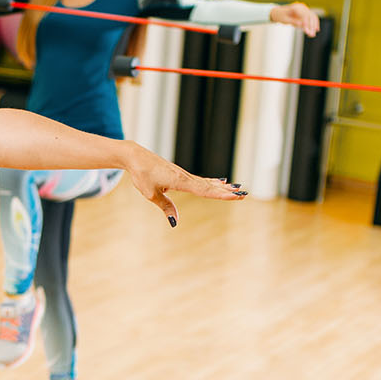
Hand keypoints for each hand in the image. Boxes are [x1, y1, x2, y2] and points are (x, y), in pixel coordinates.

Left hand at [125, 147, 245, 225]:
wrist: (136, 157)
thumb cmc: (142, 175)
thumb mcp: (151, 194)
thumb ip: (165, 206)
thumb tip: (175, 222)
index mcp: (180, 181)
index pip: (204, 190)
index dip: (220, 194)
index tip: (235, 195)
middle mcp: (185, 177)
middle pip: (210, 186)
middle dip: (227, 191)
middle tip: (244, 194)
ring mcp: (184, 175)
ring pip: (207, 182)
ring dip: (222, 186)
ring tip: (238, 188)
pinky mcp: (180, 174)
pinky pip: (200, 179)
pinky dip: (212, 182)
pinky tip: (220, 181)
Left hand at [270, 2, 319, 36]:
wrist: (278, 12)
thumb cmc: (280, 16)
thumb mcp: (284, 20)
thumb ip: (293, 21)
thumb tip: (301, 25)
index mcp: (296, 7)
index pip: (304, 15)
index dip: (306, 23)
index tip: (307, 31)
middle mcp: (301, 7)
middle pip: (310, 16)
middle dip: (312, 26)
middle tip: (312, 35)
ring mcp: (304, 9)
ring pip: (313, 17)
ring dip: (314, 25)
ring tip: (313, 34)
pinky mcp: (305, 13)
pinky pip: (312, 18)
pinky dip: (314, 24)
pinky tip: (316, 30)